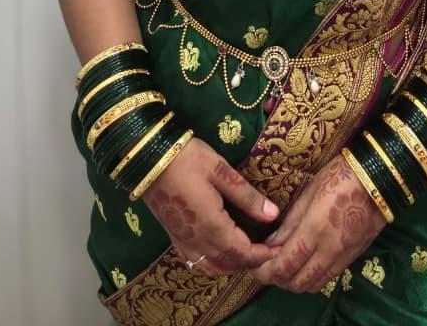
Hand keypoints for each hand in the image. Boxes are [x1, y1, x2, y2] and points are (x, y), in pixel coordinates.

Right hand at [142, 137, 279, 275]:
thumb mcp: (220, 171)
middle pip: (229, 263)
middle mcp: (197, 241)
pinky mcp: (173, 237)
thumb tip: (273, 215)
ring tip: (249, 254)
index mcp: (212, 226)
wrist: (147, 159)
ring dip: (233, 266)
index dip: (262, 254)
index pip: (242, 252)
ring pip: (212, 267)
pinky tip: (220, 254)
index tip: (279, 249)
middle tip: (269, 251)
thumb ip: (247, 196)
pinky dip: (214, 265)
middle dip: (251, 262)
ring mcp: (183, 242)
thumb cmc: (187, 160)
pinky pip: (196, 263)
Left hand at [249, 153, 386, 293]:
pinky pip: (328, 278)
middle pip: (296, 282)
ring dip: (294, 281)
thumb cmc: (340, 176)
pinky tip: (305, 263)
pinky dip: (312, 278)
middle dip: (276, 279)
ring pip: (313, 285)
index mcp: (314, 230)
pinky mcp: (353, 258)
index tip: (252, 265)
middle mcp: (329, 250)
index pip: (283, 265)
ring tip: (284, 265)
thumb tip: (270, 243)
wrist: (380, 178)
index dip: (264, 271)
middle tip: (266, 265)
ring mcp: (343, 257)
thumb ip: (290, 223)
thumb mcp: (310, 192)